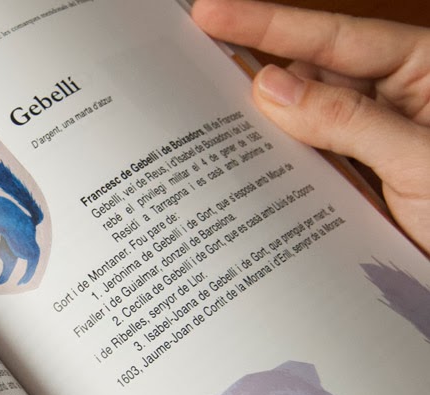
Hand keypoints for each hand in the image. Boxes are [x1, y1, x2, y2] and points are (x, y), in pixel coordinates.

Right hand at [192, 0, 429, 252]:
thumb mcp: (421, 162)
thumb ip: (347, 121)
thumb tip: (273, 86)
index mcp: (427, 69)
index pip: (336, 37)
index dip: (269, 23)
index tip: (213, 12)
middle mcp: (401, 95)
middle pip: (315, 70)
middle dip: (257, 67)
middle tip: (191, 61)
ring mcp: (381, 136)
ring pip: (309, 115)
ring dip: (264, 119)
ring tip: (207, 113)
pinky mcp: (366, 175)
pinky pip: (314, 155)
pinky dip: (280, 157)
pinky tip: (247, 156)